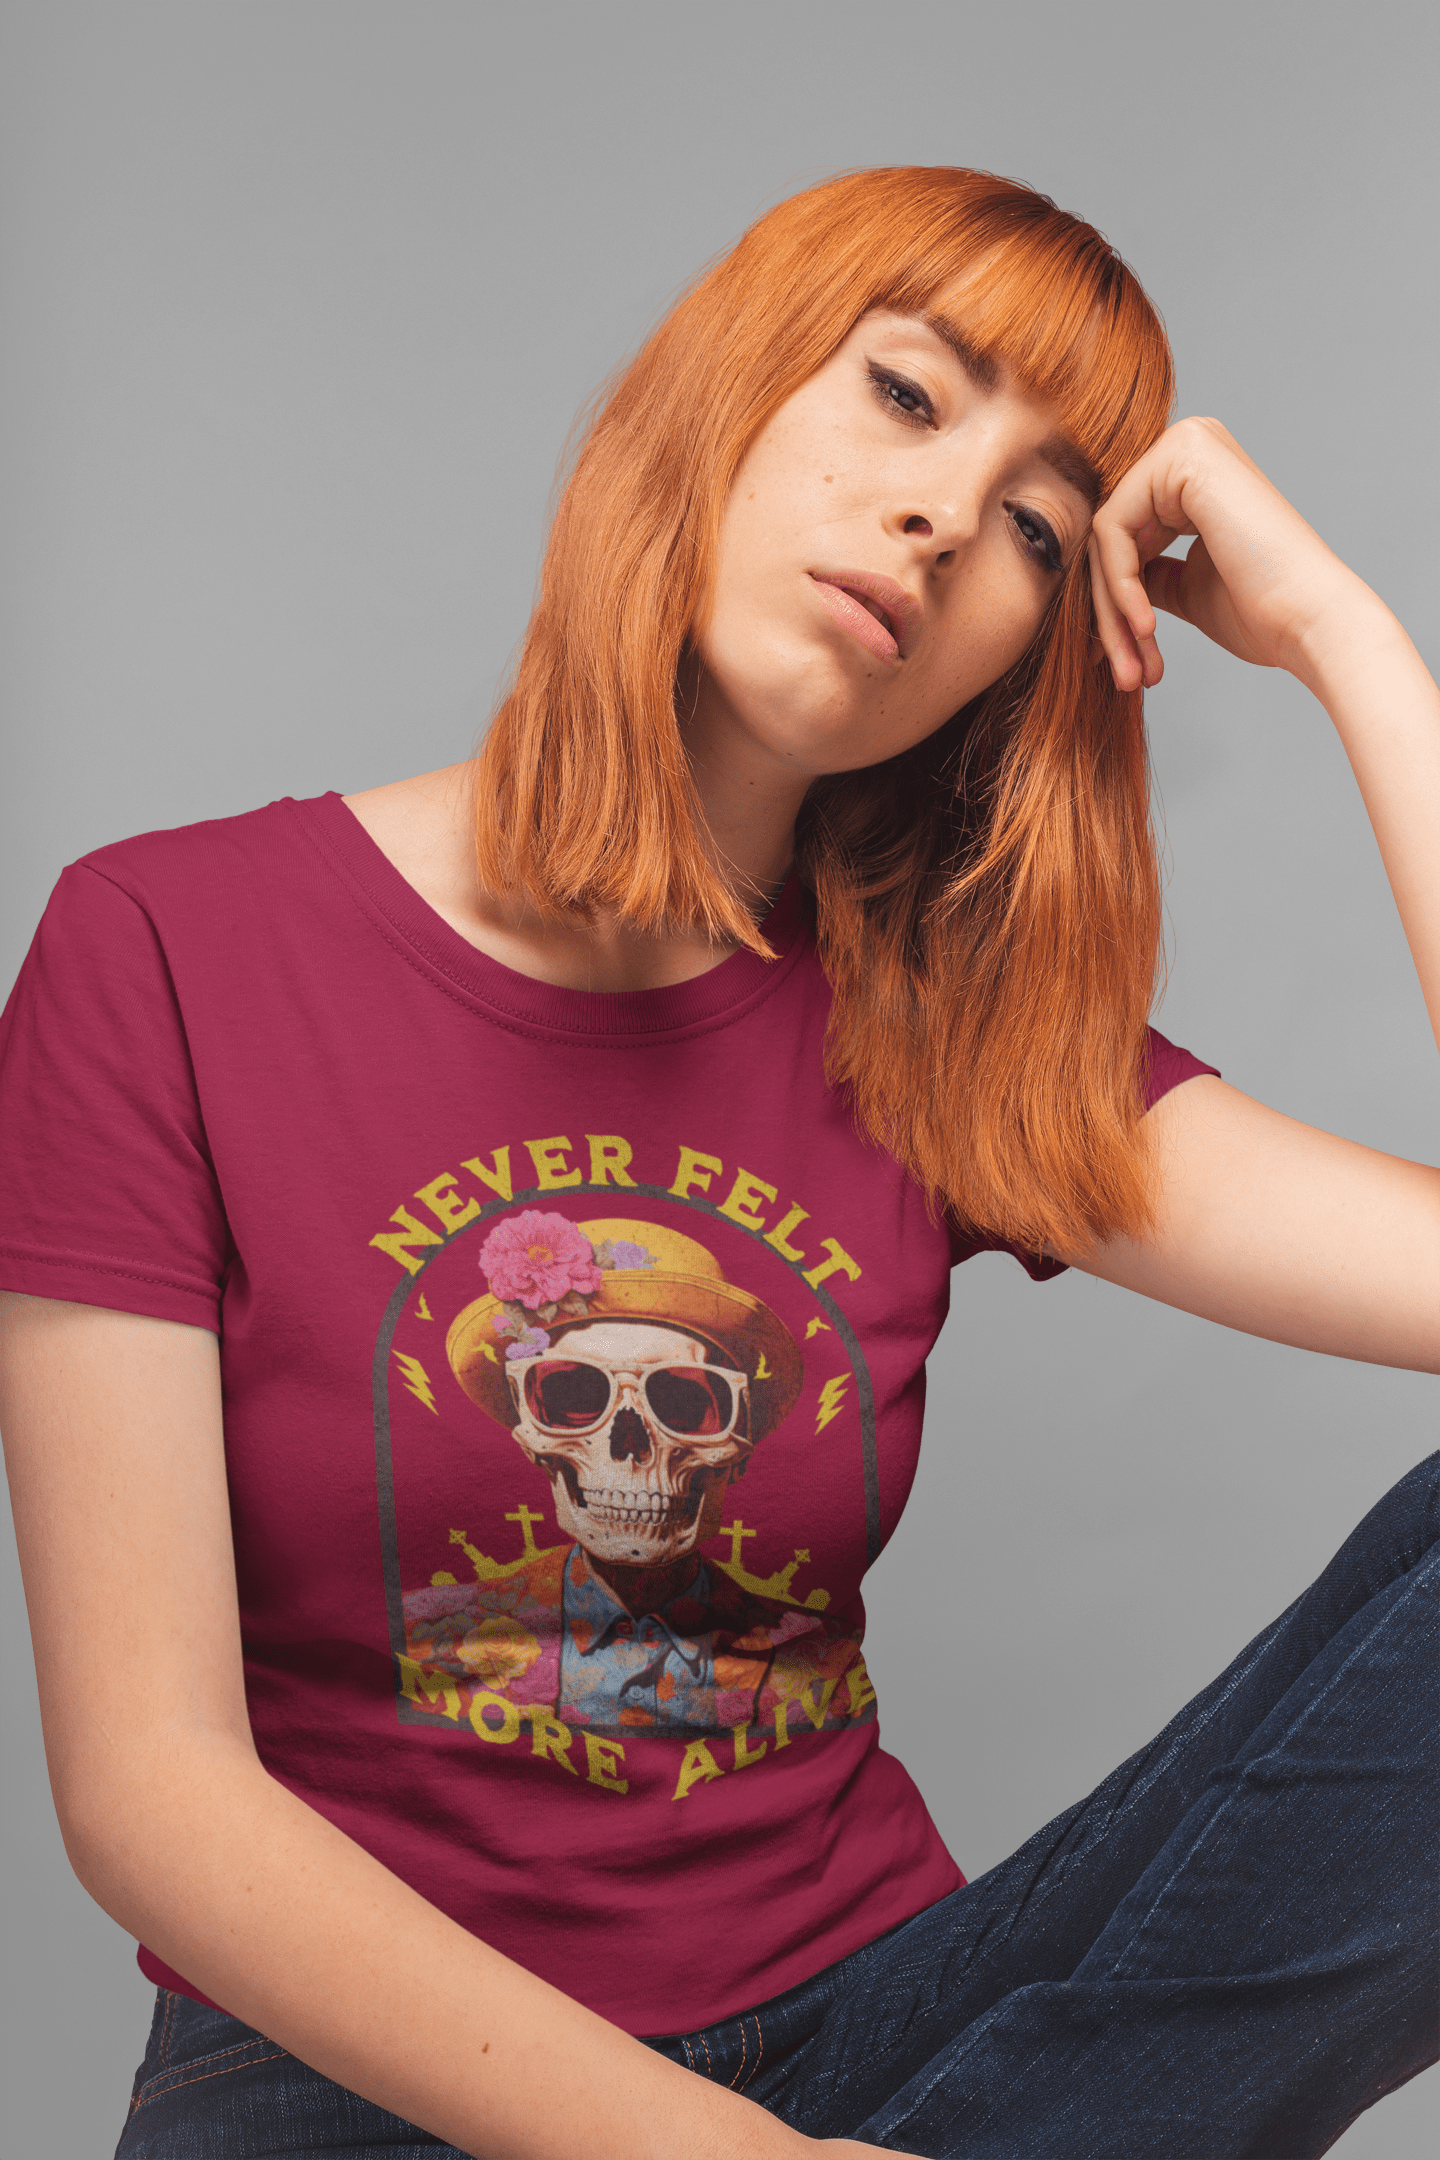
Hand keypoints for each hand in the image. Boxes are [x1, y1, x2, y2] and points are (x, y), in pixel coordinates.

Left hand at [1087, 415, 1368, 693]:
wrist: (1311, 619)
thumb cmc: (1264, 613)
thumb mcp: (1190, 588)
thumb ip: (1151, 572)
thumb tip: (1113, 577)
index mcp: (1196, 472)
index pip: (1126, 538)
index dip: (1116, 605)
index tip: (1123, 663)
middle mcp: (1191, 444)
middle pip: (1114, 538)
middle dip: (1112, 614)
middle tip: (1125, 676)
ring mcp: (1186, 443)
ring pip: (1108, 538)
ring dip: (1113, 612)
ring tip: (1132, 669)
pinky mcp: (1181, 456)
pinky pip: (1114, 529)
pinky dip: (1121, 587)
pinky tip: (1147, 628)